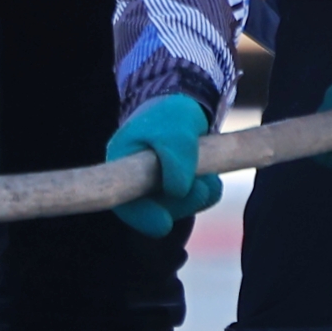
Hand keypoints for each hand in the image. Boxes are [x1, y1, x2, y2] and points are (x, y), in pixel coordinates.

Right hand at [100, 93, 218, 235]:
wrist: (185, 105)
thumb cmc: (170, 115)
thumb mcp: (173, 130)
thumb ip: (175, 158)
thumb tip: (177, 192)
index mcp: (120, 165)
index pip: (122, 200)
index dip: (141, 216)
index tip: (164, 225)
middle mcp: (135, 182)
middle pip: (155, 210)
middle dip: (183, 202)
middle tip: (201, 185)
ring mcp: (158, 189)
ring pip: (180, 208)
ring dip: (199, 195)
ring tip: (207, 174)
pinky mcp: (180, 190)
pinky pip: (197, 201)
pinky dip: (209, 191)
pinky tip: (211, 177)